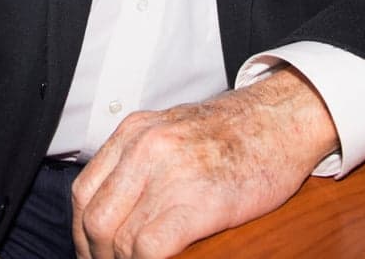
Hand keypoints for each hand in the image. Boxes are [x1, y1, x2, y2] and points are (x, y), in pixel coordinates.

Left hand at [71, 67, 337, 258]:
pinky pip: (150, 248)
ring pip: (118, 238)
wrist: (281, 120)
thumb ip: (141, 157)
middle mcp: (145, 148)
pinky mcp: (199, 202)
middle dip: (98, 254)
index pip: (84, 192)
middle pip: (95, 218)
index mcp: (135, 132)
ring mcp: (171, 173)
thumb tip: (116, 203)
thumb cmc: (235, 133)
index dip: (83, 233)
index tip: (94, 252)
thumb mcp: (173, 130)